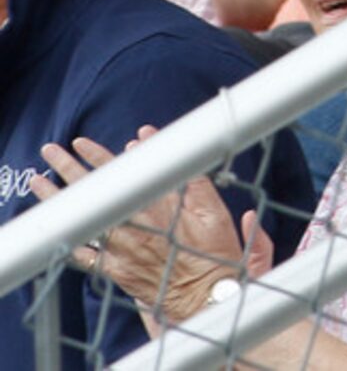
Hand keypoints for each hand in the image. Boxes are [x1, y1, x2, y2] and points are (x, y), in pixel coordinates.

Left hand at [31, 128, 248, 324]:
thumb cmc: (213, 251)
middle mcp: (136, 228)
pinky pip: (84, 255)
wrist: (206, 295)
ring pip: (84, 220)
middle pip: (97, 194)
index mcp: (160, 208)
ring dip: (61, 200)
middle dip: (70, 170)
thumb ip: (190, 179)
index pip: (123, 175)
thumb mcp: (213, 209)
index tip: (81, 143)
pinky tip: (56, 225)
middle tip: (51, 151)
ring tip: (40, 182)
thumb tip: (164, 157)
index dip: (99, 157)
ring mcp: (122, 251)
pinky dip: (69, 238)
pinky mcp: (115, 271)